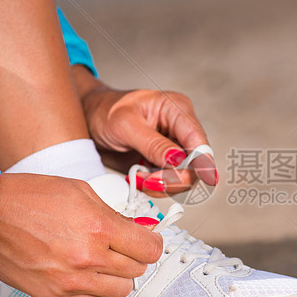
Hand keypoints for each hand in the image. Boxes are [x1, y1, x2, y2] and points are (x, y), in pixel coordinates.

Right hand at [0, 173, 162, 296]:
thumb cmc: (28, 197)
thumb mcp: (80, 191)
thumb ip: (112, 214)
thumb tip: (137, 231)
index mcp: (99, 227)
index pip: (149, 249)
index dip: (152, 243)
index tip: (148, 240)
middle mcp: (88, 258)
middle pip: (137, 270)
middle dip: (133, 256)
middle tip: (120, 245)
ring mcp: (71, 281)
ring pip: (119, 290)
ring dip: (116, 276)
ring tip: (101, 260)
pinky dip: (95, 291)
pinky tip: (84, 273)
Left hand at [73, 66, 217, 194]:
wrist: (88, 120)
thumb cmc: (104, 112)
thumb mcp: (125, 125)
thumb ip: (153, 144)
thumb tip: (178, 160)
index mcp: (176, 109)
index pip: (198, 139)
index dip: (204, 162)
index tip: (208, 180)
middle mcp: (180, 129)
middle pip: (196, 163)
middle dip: (176, 178)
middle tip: (150, 182)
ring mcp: (173, 147)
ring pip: (184, 177)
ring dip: (163, 185)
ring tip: (139, 179)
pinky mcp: (163, 163)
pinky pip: (169, 182)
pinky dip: (155, 186)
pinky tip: (139, 179)